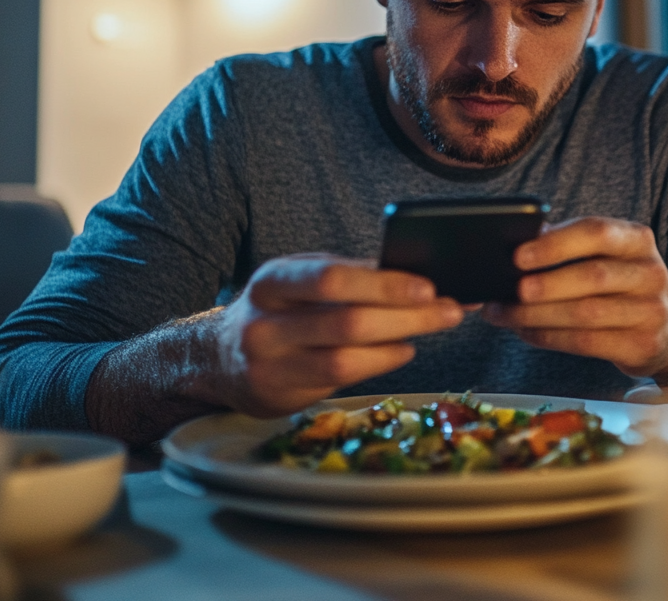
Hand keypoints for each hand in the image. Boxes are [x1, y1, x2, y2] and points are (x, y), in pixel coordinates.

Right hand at [209, 254, 463, 416]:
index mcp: (273, 281)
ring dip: (399, 341)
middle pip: (346, 320)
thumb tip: (414, 274)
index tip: (427, 287)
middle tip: (449, 310)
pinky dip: (380, 362)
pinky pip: (341, 379)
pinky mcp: (279, 394)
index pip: (331, 279)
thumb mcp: (300, 280)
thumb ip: (348, 276)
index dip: (382, 284)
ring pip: (346, 356)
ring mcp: (270, 362)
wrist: (219, 357)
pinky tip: (402, 350)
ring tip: (433, 327)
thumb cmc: (278, 309)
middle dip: (407, 315)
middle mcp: (266, 322)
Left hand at [481, 218, 667, 375]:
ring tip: (504, 314)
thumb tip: (516, 246)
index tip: (519, 256)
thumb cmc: (621, 286)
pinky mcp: (642, 345)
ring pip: (586, 313)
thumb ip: (568, 247)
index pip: (597, 232)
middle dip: (545, 284)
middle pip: (593, 276)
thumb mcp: (607, 257)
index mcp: (637, 240)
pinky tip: (526, 332)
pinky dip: (549, 336)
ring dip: (537, 315)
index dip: (556, 244)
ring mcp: (651, 311)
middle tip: (511, 290)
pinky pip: (586, 342)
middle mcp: (650, 273)